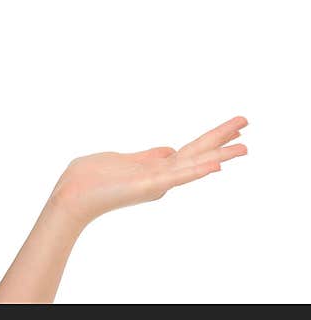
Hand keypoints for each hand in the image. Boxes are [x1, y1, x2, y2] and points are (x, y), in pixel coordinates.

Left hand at [49, 116, 248, 228]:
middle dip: (222, 139)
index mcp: (156, 168)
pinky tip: (215, 165)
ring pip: (193, 165)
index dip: (213, 138)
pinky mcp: (147, 187)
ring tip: (245, 148)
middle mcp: (161, 176)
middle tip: (247, 123)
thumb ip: (148, 156)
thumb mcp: (123, 160)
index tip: (235, 127)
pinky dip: (196, 172)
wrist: (71, 196)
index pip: (191, 150)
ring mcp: (156, 182)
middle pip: (197, 153)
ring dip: (220, 156)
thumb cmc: (90, 178)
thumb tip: (170, 150)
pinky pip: (175, 178)